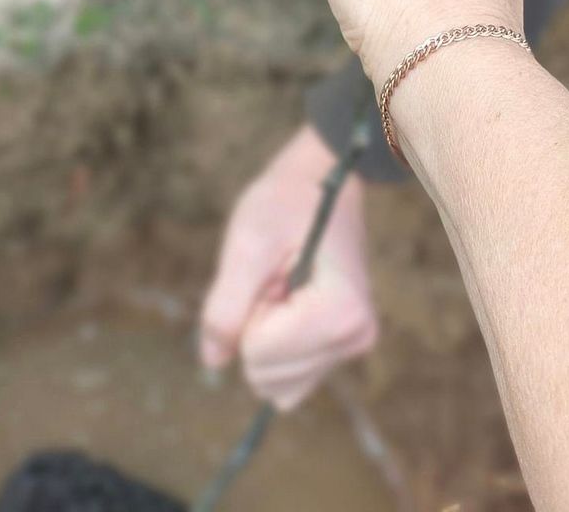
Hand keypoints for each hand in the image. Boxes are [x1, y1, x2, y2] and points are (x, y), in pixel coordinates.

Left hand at [198, 123, 376, 410]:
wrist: (323, 182)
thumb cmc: (286, 202)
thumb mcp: (247, 241)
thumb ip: (225, 306)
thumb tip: (213, 362)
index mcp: (341, 311)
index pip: (259, 353)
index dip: (249, 311)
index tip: (272, 270)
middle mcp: (356, 337)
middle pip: (266, 376)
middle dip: (256, 327)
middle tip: (277, 275)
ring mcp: (353, 345)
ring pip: (276, 387)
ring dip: (264, 339)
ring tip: (283, 286)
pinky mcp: (343, 348)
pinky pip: (289, 382)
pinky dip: (275, 350)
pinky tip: (290, 304)